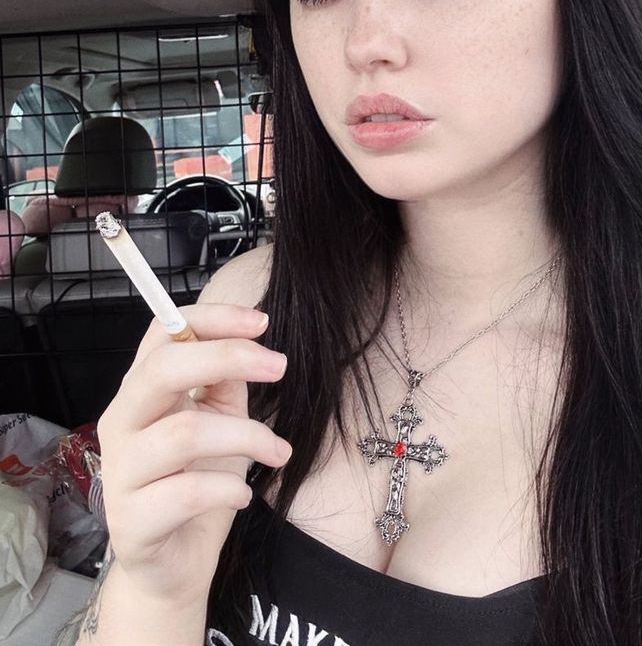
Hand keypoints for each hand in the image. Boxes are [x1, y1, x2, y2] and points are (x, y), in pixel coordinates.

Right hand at [94, 303, 289, 605]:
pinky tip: (242, 495)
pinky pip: (187, 492)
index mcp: (141, 390)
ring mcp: (121, 472)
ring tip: (278, 452)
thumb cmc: (197, 479)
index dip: (212, 318)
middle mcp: (122, 423)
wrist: (174, 563)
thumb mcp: (219, 418)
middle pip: (162, 370)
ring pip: (184, 432)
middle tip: (281, 366)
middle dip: (228, 358)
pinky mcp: (132, 522)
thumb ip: (225, 379)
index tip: (262, 323)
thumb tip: (251, 341)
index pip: (163, 333)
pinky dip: (228, 488)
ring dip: (247, 436)